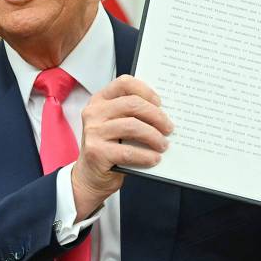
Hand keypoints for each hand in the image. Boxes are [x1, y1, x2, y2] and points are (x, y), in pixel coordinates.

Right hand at [70, 75, 173, 220]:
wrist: (90, 176)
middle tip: (169, 128)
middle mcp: (94, 112)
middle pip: (133, 104)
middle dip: (156, 116)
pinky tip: (154, 158)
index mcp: (100, 100)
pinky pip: (128, 151)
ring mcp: (93, 132)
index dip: (146, 91)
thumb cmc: (110, 147)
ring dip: (154, 137)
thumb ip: (133, 115)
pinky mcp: (96, 152)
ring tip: (163, 145)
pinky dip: (146, 155)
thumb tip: (165, 114)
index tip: (160, 103)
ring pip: (132, 127)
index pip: (125, 83)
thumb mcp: (117, 125)